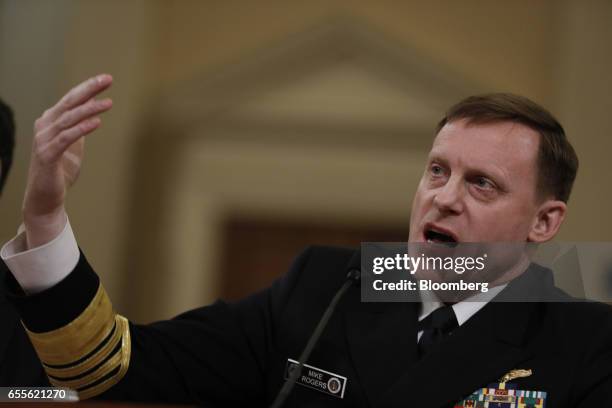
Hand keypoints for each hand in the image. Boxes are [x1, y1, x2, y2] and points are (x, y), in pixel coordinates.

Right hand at [23, 74, 112, 248]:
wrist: (46, 198)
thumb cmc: (60, 170)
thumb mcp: (74, 143)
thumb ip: (79, 125)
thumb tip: (92, 107)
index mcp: (51, 121)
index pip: (71, 99)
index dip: (87, 87)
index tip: (106, 79)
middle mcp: (45, 127)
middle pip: (69, 103)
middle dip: (89, 90)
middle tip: (108, 80)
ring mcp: (44, 140)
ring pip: (68, 119)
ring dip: (89, 109)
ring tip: (108, 103)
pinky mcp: (47, 155)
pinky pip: (66, 138)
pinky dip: (82, 129)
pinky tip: (97, 123)